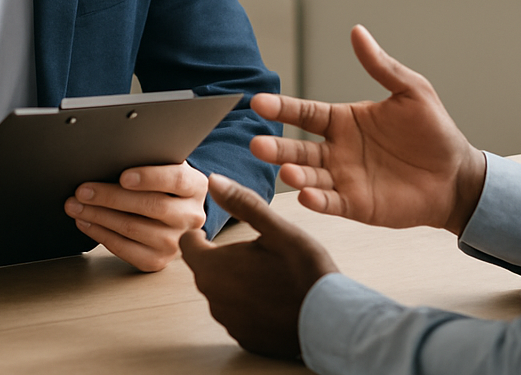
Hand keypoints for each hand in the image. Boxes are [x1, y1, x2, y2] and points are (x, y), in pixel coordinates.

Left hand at [64, 160, 207, 271]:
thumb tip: (113, 155)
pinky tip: (86, 222)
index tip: (122, 176)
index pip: (177, 180)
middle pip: (151, 206)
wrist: (174, 212)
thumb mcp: (164, 165)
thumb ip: (149, 159)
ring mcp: (176, 242)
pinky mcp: (158, 261)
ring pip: (134, 229)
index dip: (150, 177)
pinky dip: (101, 234)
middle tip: (83, 190)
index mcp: (196, 186)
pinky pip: (125, 249)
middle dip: (111, 197)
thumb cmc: (162, 182)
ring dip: (99, 216)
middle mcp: (191, 216)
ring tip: (76, 205)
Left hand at [180, 173, 337, 358]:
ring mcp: (230, 322)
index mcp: (215, 268)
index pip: (187, 243)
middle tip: (252, 248)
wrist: (332, 322)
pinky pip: (236, 313)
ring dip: (234, 280)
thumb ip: (242, 203)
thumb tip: (214, 181)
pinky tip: (272, 295)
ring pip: (221, 291)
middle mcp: (215, 299)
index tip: (218, 231)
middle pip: (204, 268)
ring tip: (266, 271)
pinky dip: (248, 303)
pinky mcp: (245, 339)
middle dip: (220, 255)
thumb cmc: (305, 271)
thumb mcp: (276, 228)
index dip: (201, 233)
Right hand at [251, 25, 486, 234]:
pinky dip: (318, 200)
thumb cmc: (433, 130)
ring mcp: (344, 179)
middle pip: (298, 148)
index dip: (282, 108)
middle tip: (257, 144)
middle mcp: (337, 150)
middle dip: (276, 147)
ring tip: (286, 171)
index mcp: (343, 120)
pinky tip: (307, 195)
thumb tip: (357, 31)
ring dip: (295, 175)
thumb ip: (380, 66)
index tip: (258, 102)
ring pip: (310, 176)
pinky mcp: (357, 205)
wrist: (457, 175)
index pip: (305, 113)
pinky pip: (332, 203)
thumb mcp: (410, 91)